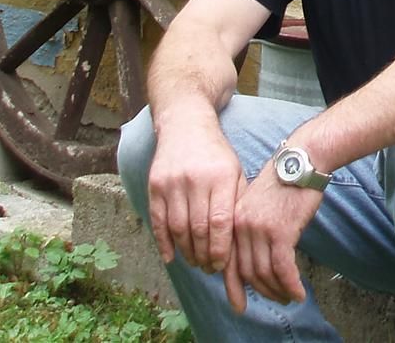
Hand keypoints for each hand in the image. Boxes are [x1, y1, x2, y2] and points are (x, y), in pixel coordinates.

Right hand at [146, 118, 249, 273]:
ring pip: (177, 229)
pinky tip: (171, 257)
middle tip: (209, 269)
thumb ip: (236, 203)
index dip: (220, 249)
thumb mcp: (235, 172)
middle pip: (197, 229)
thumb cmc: (216, 156)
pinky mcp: (154, 185)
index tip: (222, 266)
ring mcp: (172, 182)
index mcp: (221, 176)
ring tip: (195, 262)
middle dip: (204, 255)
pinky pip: (157, 221)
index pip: (220, 222)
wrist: (185, 126)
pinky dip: (163, 243)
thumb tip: (239, 242)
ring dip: (186, 252)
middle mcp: (195, 179)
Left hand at [224, 165, 321, 311]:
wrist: (302, 159)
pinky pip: (282, 269)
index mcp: (233, 219)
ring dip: (278, 290)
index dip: (232, 287)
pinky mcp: (280, 231)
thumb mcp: (258, 201)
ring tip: (289, 296)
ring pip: (264, 273)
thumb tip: (257, 253)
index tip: (239, 305)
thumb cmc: (285, 178)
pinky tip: (299, 292)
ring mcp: (259, 229)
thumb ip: (251, 225)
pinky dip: (291, 284)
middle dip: (262, 290)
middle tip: (277, 299)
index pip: (228, 261)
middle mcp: (241, 226)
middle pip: (247, 271)